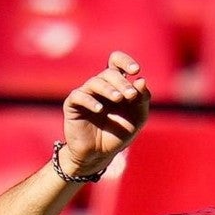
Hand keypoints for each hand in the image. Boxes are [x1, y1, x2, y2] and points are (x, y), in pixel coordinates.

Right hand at [60, 51, 150, 176]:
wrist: (100, 154)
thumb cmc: (119, 133)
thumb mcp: (137, 118)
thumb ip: (142, 100)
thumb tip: (141, 80)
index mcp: (116, 85)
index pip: (116, 62)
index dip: (124, 60)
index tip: (135, 70)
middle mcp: (100, 86)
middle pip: (109, 73)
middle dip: (122, 82)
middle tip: (131, 96)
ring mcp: (86, 94)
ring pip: (95, 82)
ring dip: (108, 89)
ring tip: (118, 99)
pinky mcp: (72, 105)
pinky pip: (79, 96)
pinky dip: (90, 101)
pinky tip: (100, 109)